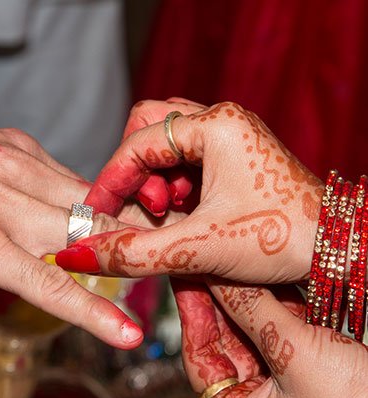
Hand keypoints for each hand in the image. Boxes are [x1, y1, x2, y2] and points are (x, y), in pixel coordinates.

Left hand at [0, 114, 143, 348]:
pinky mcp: (14, 141)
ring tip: (137, 222)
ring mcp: (14, 165)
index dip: (94, 313)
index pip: (50, 286)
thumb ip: (5, 261)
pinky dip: (77, 190)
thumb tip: (53, 264)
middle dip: (130, 243)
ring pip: (85, 195)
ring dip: (114, 213)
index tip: (129, 334)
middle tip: (159, 252)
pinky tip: (77, 197)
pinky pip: (62, 170)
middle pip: (89, 230)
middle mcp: (5, 202)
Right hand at [56, 99, 322, 283]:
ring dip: (155, 180)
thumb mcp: (199, 247)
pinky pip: (187, 161)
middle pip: (150, 128)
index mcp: (216, 125)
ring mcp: (230, 138)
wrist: (339, 253)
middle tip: (147, 208)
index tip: (94, 212)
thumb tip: (78, 254)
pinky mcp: (234, 158)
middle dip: (136, 171)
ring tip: (169, 214)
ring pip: (168, 144)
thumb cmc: (284, 239)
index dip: (110, 180)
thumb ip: (134, 252)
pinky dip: (174, 187)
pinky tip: (186, 215)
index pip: (138, 143)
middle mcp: (222, 122)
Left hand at [175, 279, 366, 397]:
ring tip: (234, 261)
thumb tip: (217, 275)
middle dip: (220, 301)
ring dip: (248, 297)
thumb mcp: (292, 353)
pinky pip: (281, 330)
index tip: (186, 279)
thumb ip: (251, 310)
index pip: (199, 357)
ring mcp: (281, 385)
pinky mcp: (306, 367)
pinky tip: (266, 276)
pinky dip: (277, 304)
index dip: (192, 313)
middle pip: (225, 340)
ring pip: (253, 331)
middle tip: (208, 263)